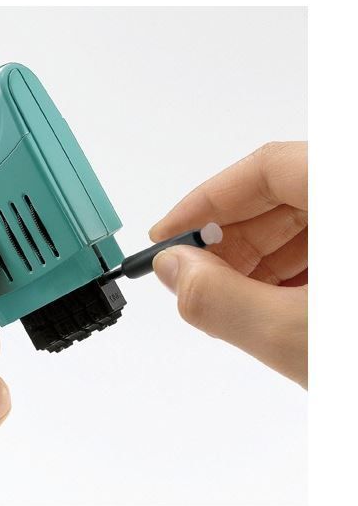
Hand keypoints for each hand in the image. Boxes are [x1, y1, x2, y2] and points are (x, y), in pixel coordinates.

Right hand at [149, 142, 306, 387]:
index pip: (266, 167)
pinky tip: (272, 308)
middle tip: (191, 277)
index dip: (205, 200)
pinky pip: (326, 249)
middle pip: (283, 196)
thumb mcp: (298, 337)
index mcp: (350, 194)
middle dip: (228, 240)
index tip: (166, 235)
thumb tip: (172, 269)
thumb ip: (221, 299)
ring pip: (305, 225)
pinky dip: (289, 274)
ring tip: (230, 302)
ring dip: (256, 261)